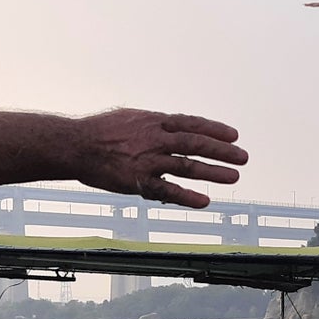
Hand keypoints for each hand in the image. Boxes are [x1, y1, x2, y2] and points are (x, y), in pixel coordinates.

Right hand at [72, 110, 246, 207]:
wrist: (75, 145)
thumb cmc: (100, 131)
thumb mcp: (131, 117)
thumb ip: (154, 123)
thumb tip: (173, 125)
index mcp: (155, 121)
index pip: (192, 123)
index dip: (215, 129)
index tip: (234, 135)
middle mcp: (155, 138)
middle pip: (196, 143)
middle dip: (222, 150)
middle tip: (243, 157)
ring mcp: (148, 160)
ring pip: (187, 165)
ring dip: (212, 172)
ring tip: (233, 177)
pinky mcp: (138, 181)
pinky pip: (167, 190)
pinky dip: (187, 195)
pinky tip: (204, 201)